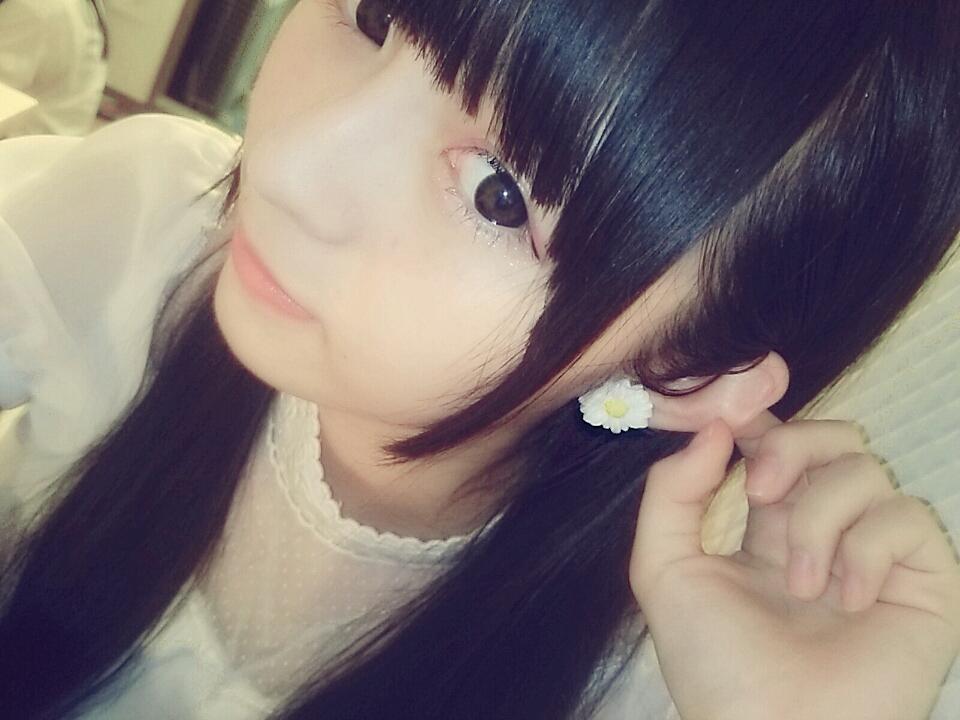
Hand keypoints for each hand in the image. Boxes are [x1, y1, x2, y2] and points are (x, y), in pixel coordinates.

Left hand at [629, 416, 959, 719]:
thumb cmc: (715, 665)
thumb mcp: (665, 570)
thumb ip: (672, 491)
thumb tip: (715, 428)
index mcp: (769, 531)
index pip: (778, 445)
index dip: (761, 422)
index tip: (735, 418)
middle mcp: (825, 534)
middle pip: (832, 438)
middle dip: (793, 444)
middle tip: (763, 488)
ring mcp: (875, 557)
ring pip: (866, 470)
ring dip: (821, 519)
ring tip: (801, 586)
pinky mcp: (923, 584)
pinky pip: (908, 519)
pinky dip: (870, 549)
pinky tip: (848, 599)